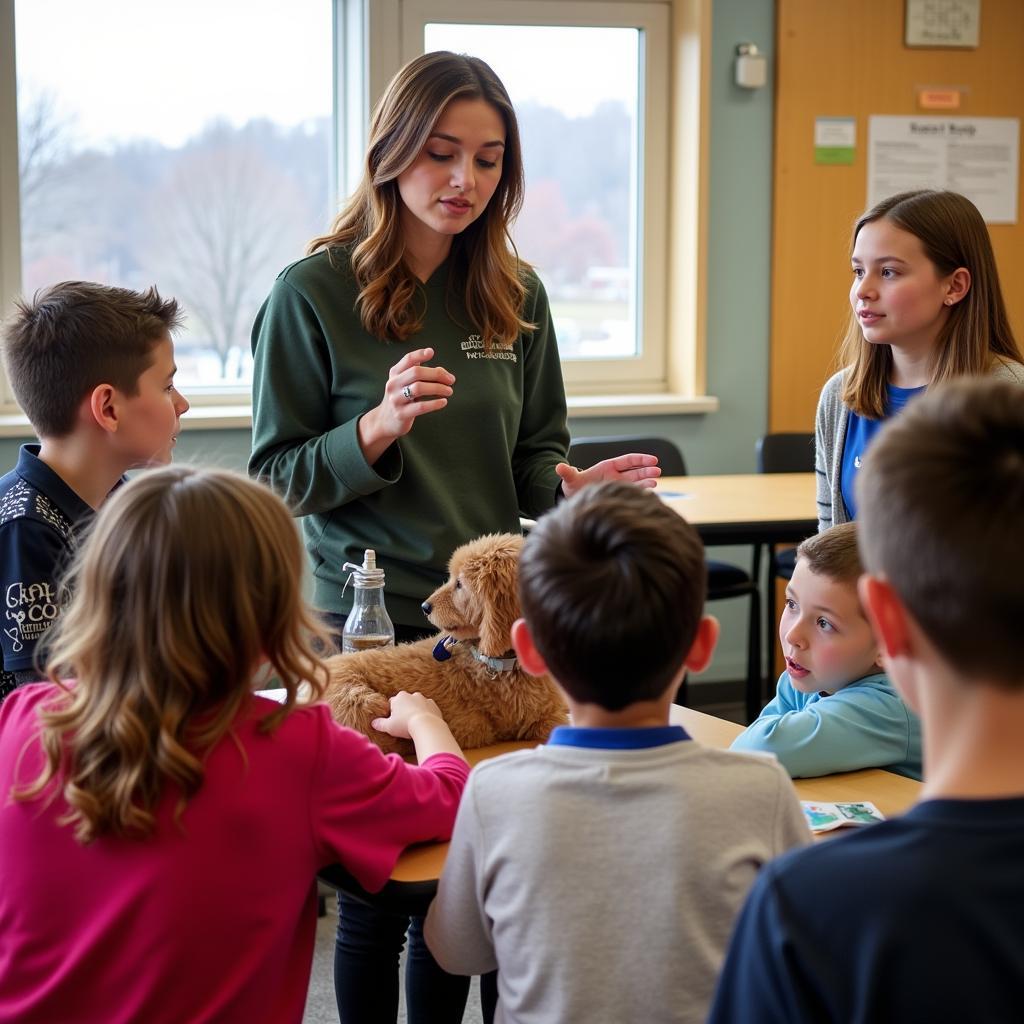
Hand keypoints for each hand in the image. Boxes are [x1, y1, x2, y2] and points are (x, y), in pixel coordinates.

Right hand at [358, 348, 455, 463]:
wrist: (385, 421)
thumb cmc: (401, 399)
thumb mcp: (405, 383)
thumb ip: (421, 374)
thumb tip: (443, 372)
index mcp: (395, 373)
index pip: (408, 359)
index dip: (419, 354)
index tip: (431, 352)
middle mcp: (394, 384)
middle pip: (417, 372)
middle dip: (437, 374)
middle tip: (451, 380)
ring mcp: (396, 399)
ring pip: (419, 388)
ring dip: (438, 388)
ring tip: (449, 391)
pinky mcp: (401, 414)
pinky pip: (421, 407)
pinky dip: (434, 403)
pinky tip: (443, 402)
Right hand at [371, 690, 445, 738]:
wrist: (427, 726)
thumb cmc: (405, 725)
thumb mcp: (389, 726)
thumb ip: (380, 724)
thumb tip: (373, 723)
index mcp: (399, 697)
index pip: (392, 703)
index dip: (391, 712)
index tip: (393, 720)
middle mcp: (411, 695)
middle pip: (405, 702)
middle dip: (403, 710)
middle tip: (403, 722)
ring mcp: (424, 699)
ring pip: (417, 704)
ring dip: (415, 711)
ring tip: (414, 723)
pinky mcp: (433, 705)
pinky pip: (428, 708)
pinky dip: (426, 713)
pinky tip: (424, 722)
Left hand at [555, 454, 660, 497]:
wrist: (574, 498)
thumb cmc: (573, 486)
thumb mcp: (570, 479)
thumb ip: (567, 473)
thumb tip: (558, 467)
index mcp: (608, 467)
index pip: (628, 460)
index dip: (641, 459)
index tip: (653, 460)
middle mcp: (616, 475)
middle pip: (635, 471)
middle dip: (647, 471)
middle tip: (658, 472)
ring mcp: (619, 486)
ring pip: (636, 482)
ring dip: (646, 482)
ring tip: (654, 484)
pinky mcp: (619, 495)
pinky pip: (632, 493)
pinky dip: (641, 494)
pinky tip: (649, 496)